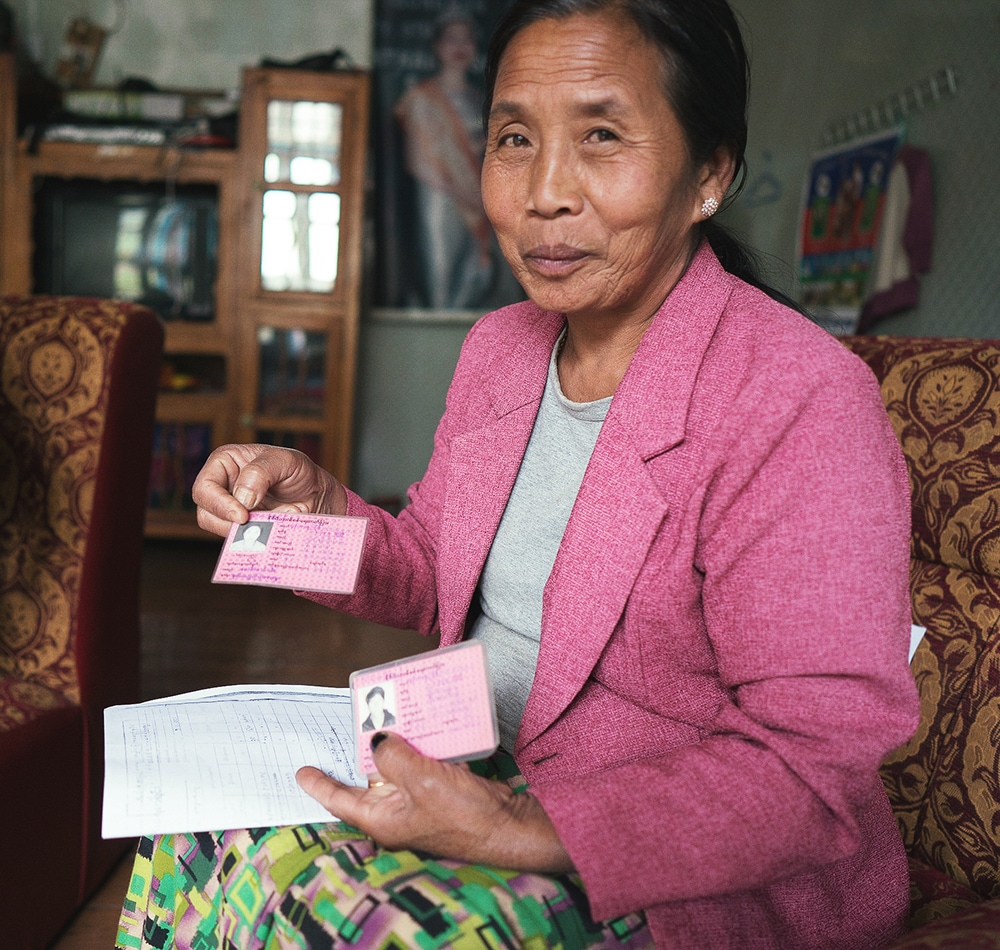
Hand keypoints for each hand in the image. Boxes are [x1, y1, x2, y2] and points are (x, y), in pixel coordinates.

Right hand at [192, 443, 346, 536]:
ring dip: (240, 533)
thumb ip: (261, 471)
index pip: (205, 486)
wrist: (317, 495)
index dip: (218, 503)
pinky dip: (251, 542)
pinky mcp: (242, 529)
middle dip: (227, 522)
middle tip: (252, 525)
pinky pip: (236, 541)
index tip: (242, 515)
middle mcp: (222, 487)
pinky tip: (268, 536)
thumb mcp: (286, 460)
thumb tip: (242, 497)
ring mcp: (231, 511)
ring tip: (267, 526)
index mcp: (225, 462)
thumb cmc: (299, 471)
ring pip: (218, 530)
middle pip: (206, 512)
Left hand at [296, 733, 573, 873]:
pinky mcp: (441, 791)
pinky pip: (424, 764)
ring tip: (395, 713)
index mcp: (384, 819)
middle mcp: (398, 812)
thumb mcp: (421, 780)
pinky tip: (429, 724)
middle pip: (371, 778)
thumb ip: (393, 757)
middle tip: (358, 721)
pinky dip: (425, 745)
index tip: (302, 772)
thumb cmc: (464, 815)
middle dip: (367, 749)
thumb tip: (378, 739)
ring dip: (400, 742)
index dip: (320, 785)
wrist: (508, 825)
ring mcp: (420, 802)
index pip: (341, 800)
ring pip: (399, 766)